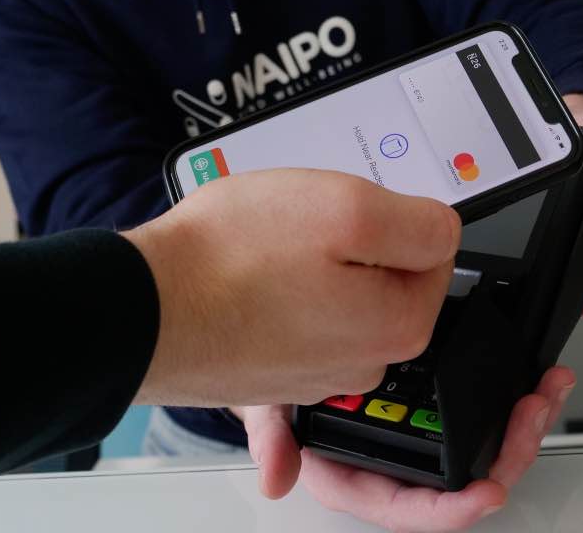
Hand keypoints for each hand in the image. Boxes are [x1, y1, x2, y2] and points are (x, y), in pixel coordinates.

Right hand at [122, 168, 460, 406]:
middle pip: (384, 275)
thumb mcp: (350, 207)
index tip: (346, 215)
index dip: (388, 217)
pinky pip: (288, 315)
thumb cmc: (232, 259)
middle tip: (299, 229)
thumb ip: (420, 222)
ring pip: (335, 293)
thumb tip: (444, 233)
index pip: (434, 251)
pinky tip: (239, 278)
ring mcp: (311, 374)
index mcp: (399, 327)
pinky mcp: (267, 373)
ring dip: (307, 266)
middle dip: (350, 243)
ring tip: (261, 251)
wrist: (139, 310)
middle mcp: (362, 364)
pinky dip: (269, 292)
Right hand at [238, 366, 576, 531]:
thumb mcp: (268, 408)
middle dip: (510, 452)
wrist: (289, 358)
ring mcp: (430, 441)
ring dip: (527, 425)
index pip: (413, 509)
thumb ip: (271, 438)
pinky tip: (545, 380)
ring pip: (491, 450)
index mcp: (363, 480)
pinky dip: (522, 399)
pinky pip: (493, 416)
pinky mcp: (448, 409)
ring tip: (546, 391)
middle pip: (470, 481)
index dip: (453, 509)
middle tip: (531, 414)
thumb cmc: (284, 394)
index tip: (486, 495)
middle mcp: (403, 469)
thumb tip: (275, 477)